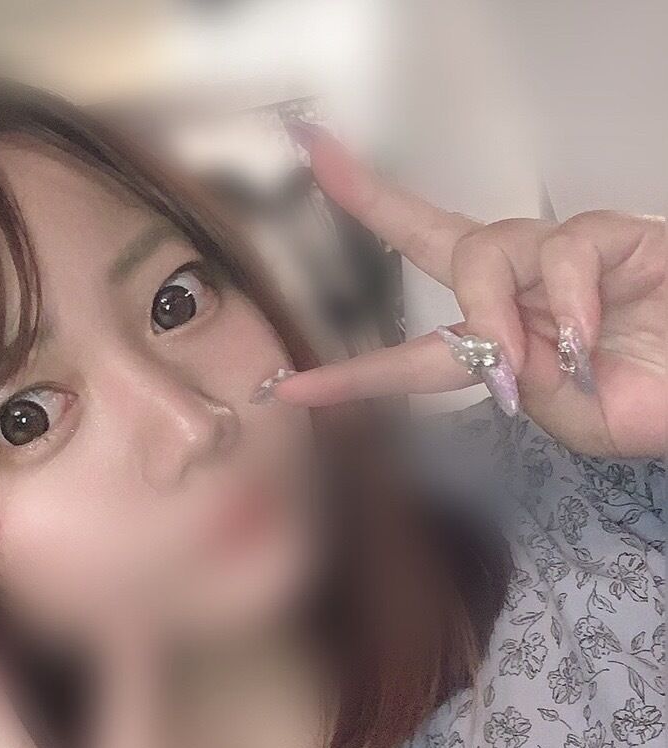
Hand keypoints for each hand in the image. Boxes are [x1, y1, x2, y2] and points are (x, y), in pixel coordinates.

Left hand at [263, 122, 665, 457]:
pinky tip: (581, 335)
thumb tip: (496, 347)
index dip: (355, 373)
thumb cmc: (649, 402)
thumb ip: (521, 384)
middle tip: (316, 154)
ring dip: (494, 309)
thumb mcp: (569, 418)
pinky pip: (564, 250)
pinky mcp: (613, 236)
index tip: (290, 388)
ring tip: (526, 364)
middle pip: (433, 234)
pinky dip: (565, 297)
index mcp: (500, 345)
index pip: (415, 353)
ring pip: (488, 248)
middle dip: (372, 198)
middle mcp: (519, 291)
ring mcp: (561, 260)